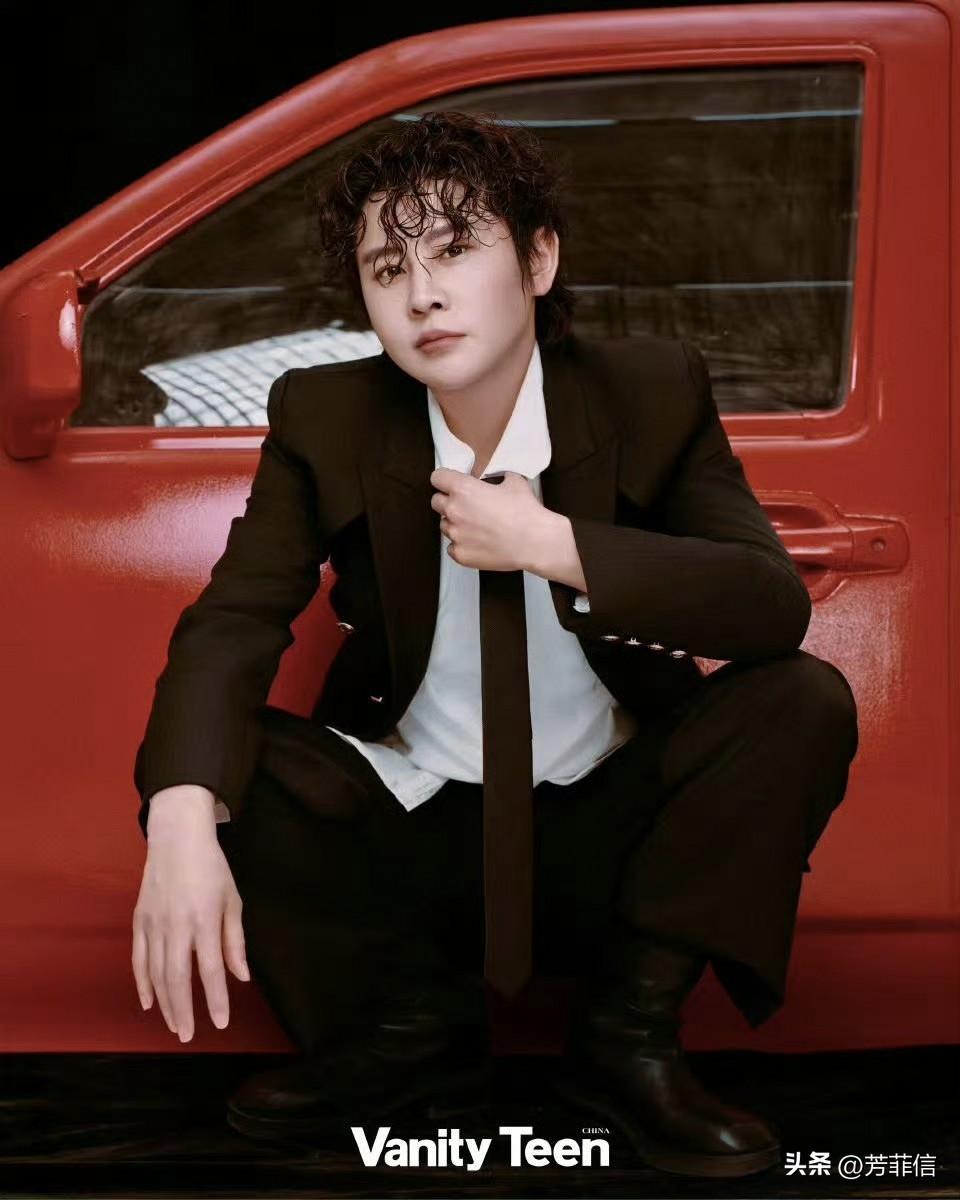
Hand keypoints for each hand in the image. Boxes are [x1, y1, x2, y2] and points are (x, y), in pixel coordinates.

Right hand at [132, 789, 248, 1041]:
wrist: (177, 838)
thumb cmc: (212, 867)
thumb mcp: (232, 899)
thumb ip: (235, 940)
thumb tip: (241, 977)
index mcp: (204, 919)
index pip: (211, 969)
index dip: (216, 999)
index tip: (220, 1023)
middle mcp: (176, 925)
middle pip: (178, 978)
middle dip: (183, 1011)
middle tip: (189, 1036)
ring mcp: (154, 924)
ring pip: (156, 973)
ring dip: (164, 1003)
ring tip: (174, 1026)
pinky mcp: (139, 920)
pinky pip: (138, 959)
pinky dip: (142, 983)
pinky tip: (148, 1002)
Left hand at [429, 467, 556, 571]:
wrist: (535, 542)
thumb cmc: (526, 513)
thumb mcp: (514, 481)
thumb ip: (498, 476)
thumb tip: (497, 477)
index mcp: (463, 489)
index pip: (437, 478)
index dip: (445, 479)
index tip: (450, 483)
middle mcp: (454, 511)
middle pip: (436, 502)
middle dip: (448, 501)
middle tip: (466, 505)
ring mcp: (455, 534)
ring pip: (445, 525)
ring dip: (456, 524)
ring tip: (477, 526)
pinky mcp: (460, 554)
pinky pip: (452, 547)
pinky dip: (462, 544)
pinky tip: (478, 541)